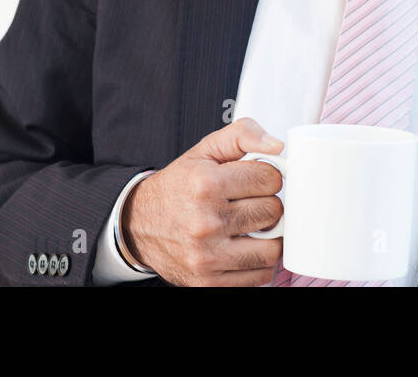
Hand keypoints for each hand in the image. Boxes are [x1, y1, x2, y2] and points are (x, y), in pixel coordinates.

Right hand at [120, 117, 285, 285]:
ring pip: (272, 249)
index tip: (256, 180)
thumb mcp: (205, 150)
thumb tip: (277, 146)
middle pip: (273, 212)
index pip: (270, 178)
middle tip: (251, 202)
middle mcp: (205, 221)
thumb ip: (243, 135)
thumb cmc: (179, 186)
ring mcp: (207, 256)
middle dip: (268, 204)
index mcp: (205, 184)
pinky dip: (258, 262)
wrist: (139, 224)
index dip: (267, 176)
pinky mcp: (209, 282)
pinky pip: (259, 276)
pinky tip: (243, 247)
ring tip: (251, 227)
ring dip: (268, 237)